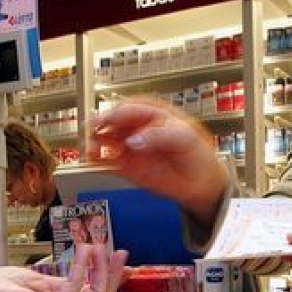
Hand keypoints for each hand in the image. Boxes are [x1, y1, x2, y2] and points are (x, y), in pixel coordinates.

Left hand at [0, 245, 128, 291]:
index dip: (113, 280)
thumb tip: (85, 270)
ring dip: (102, 270)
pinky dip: (82, 267)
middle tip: (120, 253)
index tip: (123, 263)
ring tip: (99, 247)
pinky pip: (76, 288)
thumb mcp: (38, 281)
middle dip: (114, 275)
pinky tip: (84, 250)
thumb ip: (63, 280)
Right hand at [89, 97, 228, 226]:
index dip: (120, 112)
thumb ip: (159, 136)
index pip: (132, 108)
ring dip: (96, 140)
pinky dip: (97, 160)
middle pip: (114, 120)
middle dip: (102, 122)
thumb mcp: (185, 138)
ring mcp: (131, 147)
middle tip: (94, 127)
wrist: (201, 183)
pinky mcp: (127, 166)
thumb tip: (134, 140)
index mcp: (154, 114)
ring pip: (107, 139)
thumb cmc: (197, 155)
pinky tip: (91, 159)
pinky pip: (108, 161)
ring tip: (90, 146)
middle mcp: (139, 128)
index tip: (112, 120)